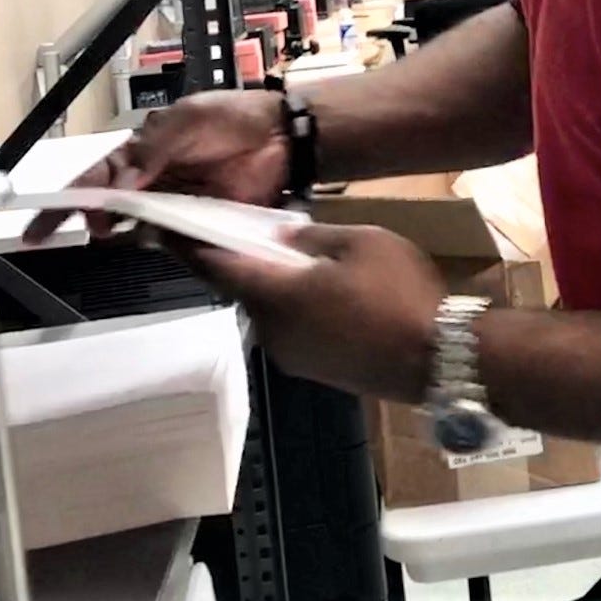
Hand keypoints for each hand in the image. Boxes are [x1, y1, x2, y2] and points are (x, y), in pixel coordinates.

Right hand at [23, 90, 288, 244]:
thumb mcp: (189, 119)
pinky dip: (161, 242)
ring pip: (137, 226)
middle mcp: (151, 180)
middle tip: (94, 229)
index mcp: (141, 152)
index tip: (41, 225)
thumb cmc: (234, 118)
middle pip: (109, 207)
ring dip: (126, 234)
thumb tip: (123, 182)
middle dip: (93, 220)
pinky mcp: (200, 222)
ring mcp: (175, 204)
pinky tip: (156, 242)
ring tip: (118, 236)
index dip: (67, 200)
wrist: (283, 135)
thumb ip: (154, 149)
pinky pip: (173, 237)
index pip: (95, 177)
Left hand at [178, 223, 444, 402]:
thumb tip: (283, 240)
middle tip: (264, 234)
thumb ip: (313, 238)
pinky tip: (334, 295)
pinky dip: (302, 308)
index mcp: (275, 295)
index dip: (186, 246)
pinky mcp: (317, 371)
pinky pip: (297, 330)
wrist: (438, 358)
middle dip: (248, 263)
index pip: (215, 267)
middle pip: (246, 290)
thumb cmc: (397, 292)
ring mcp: (294, 357)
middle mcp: (272, 331)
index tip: (162, 229)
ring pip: (274, 311)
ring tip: (313, 264)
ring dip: (282, 288)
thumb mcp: (361, 242)